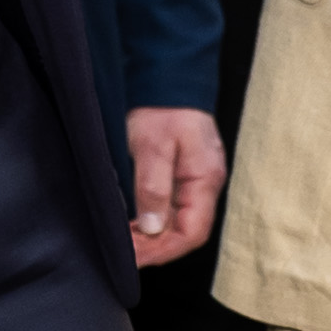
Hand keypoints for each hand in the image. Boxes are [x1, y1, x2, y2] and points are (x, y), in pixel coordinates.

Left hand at [126, 106, 227, 266]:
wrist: (168, 74)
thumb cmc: (163, 106)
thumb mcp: (152, 145)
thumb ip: (154, 188)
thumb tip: (153, 228)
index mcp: (205, 178)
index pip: (193, 233)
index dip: (164, 250)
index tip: (135, 257)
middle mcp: (206, 183)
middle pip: (187, 231)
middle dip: (156, 247)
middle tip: (125, 250)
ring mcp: (197, 178)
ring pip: (180, 221)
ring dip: (154, 236)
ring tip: (127, 240)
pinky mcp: (185, 172)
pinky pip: (174, 207)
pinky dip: (155, 220)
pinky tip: (136, 222)